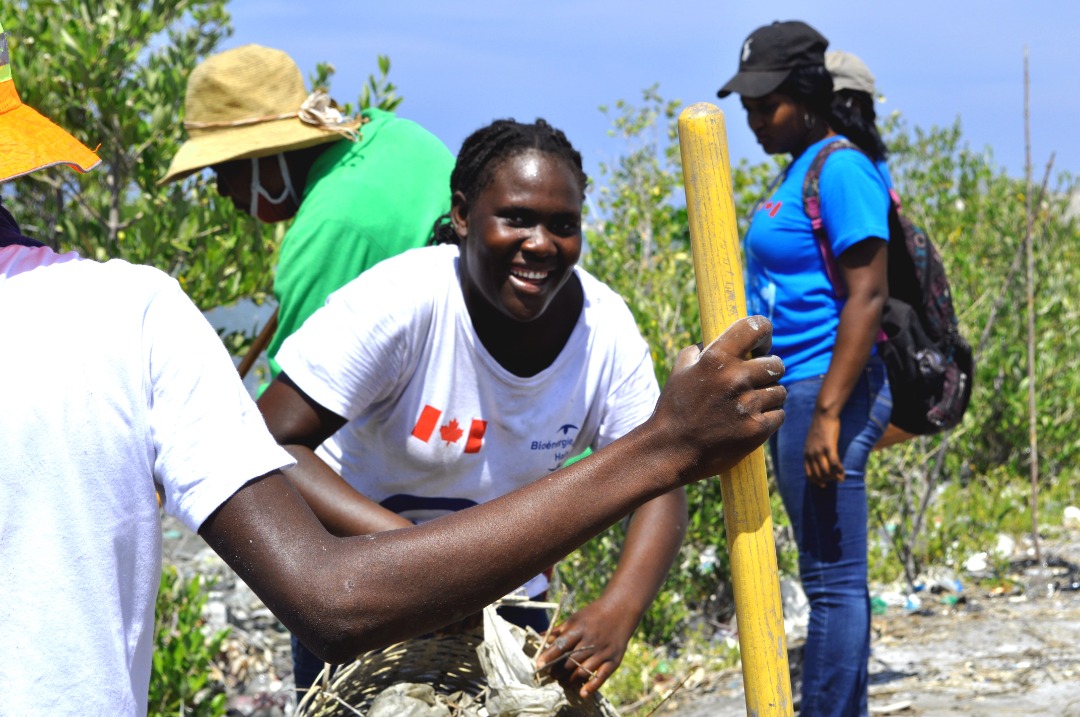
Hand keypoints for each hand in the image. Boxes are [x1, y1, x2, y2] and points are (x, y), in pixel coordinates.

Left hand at [536, 598, 635, 697]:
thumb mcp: (574, 618)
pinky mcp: (613, 660)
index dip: (549, 656)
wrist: (620, 610)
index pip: (561, 645)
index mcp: (578, 629)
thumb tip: (540, 639)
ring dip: (570, 680)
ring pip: (583, 671)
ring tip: (563, 683)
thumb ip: (558, 631)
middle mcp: (591, 641)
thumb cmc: (592, 615)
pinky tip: (582, 693)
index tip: (538, 665)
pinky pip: (602, 676)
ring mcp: (603, 652)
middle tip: (552, 676)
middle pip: (570, 662)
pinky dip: (592, 686)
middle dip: (558, 671)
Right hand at [650, 316, 785, 481]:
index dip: (764, 332)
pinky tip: (750, 420)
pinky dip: (769, 417)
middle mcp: (735, 378)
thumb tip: (721, 340)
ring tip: (749, 404)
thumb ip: (702, 350)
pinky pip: (779, 414)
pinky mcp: (757, 429)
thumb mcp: (681, 370)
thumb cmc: (674, 409)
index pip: (756, 327)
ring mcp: (748, 405)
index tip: (762, 344)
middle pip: (776, 364)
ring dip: (769, 396)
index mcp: (716, 358)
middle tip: (756, 380)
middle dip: (768, 370)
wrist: (670, 451)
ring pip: (780, 391)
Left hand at [804, 412, 843, 487]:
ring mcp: (819, 451)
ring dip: (834, 477)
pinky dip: (839, 471)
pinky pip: (834, 463)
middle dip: (827, 480)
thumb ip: (813, 451)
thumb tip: (817, 461)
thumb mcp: (812, 442)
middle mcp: (811, 454)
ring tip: (840, 479)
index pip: (809, 474)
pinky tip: (843, 473)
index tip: (823, 485)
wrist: (823, 415)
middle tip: (835, 480)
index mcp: (806, 454)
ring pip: (826, 471)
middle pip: (818, 475)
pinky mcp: (829, 447)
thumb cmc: (820, 428)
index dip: (816, 481)